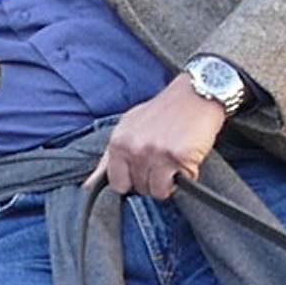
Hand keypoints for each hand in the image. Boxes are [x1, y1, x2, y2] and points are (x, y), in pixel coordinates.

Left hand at [85, 76, 227, 200]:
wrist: (196, 94)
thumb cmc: (162, 112)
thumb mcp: (127, 128)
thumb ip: (108, 159)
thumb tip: (89, 186)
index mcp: (118, 143)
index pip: (118, 184)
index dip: (131, 182)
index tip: (141, 172)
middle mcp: (134, 149)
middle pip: (140, 189)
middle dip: (152, 180)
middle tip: (163, 161)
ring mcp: (157, 153)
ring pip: (159, 191)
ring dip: (170, 181)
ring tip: (174, 161)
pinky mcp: (180, 157)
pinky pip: (183, 182)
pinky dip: (189, 174)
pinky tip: (188, 157)